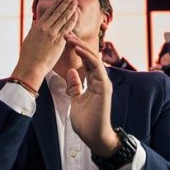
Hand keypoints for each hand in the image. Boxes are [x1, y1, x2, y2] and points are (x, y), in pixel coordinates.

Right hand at [11, 0, 77, 89]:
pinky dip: (72, 20)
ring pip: (63, 18)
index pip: (49, 11)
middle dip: (65, 2)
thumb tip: (34, 21)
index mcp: (37, 26)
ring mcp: (52, 34)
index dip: (57, 2)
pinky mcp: (58, 41)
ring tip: (75, 1)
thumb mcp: (28, 38)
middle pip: (57, 12)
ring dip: (70, 8)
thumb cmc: (28, 56)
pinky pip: (67, 28)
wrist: (30, 67)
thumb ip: (33, 28)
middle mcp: (45, 28)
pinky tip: (76, 14)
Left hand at [65, 34, 119, 157]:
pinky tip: (78, 48)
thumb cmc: (86, 121)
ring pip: (94, 58)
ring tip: (70, 37)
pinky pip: (96, 67)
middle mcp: (100, 79)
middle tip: (67, 33)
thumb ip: (75, 86)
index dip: (77, 49)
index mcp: (94, 81)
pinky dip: (87, 57)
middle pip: (90, 56)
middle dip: (78, 44)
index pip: (86, 61)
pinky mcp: (104, 87)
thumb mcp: (76, 99)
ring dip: (82, 46)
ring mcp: (103, 83)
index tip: (65, 39)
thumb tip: (71, 72)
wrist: (94, 136)